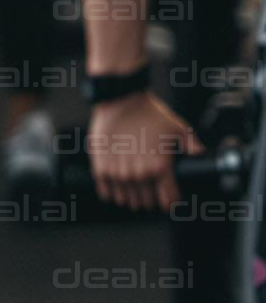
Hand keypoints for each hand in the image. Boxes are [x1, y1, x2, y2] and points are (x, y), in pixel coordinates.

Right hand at [88, 89, 201, 213]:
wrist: (120, 100)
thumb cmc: (149, 112)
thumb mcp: (177, 126)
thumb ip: (192, 143)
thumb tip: (201, 153)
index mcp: (160, 168)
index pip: (168, 200)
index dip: (170, 201)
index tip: (167, 197)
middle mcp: (140, 174)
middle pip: (146, 203)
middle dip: (150, 200)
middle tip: (149, 192)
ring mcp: (119, 173)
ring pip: (126, 200)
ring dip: (130, 198)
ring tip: (132, 190)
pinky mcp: (101, 168)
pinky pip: (106, 193)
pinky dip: (111, 193)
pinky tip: (116, 187)